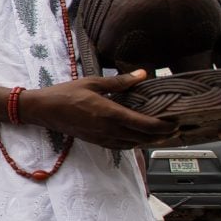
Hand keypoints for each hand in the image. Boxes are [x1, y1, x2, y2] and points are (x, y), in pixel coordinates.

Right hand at [23, 70, 177, 148]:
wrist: (44, 110)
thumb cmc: (66, 93)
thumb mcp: (93, 82)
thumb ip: (120, 81)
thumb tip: (142, 74)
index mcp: (110, 113)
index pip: (145, 124)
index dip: (164, 126)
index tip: (176, 121)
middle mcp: (108, 129)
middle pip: (143, 137)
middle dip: (162, 135)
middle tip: (175, 128)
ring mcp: (102, 137)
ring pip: (133, 144)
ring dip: (149, 141)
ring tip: (161, 135)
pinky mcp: (96, 141)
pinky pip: (121, 146)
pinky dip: (134, 143)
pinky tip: (138, 138)